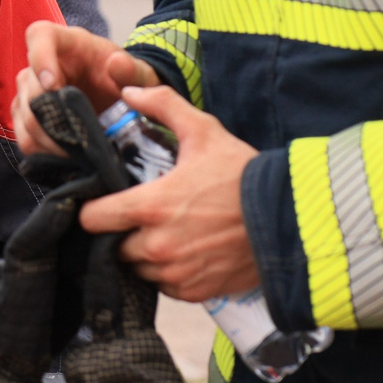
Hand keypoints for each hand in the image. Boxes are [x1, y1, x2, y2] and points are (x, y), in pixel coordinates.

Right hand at [14, 21, 158, 155]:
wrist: (118, 99)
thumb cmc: (124, 78)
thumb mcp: (138, 73)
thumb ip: (133, 70)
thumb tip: (117, 65)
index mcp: (64, 42)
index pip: (39, 36)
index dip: (41, 59)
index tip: (53, 85)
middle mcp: (39, 64)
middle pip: (29, 86)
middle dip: (52, 115)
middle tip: (79, 138)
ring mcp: (29, 91)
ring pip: (24, 115)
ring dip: (49, 138)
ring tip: (79, 153)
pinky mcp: (27, 117)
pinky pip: (24, 137)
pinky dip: (43, 152)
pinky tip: (68, 159)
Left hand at [77, 83, 259, 299]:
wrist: (288, 219)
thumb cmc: (243, 174)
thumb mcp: (204, 130)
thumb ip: (163, 105)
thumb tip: (129, 90)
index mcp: (151, 207)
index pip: (93, 219)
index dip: (94, 209)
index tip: (103, 203)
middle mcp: (157, 246)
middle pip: (113, 247)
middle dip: (121, 233)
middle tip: (139, 218)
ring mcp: (176, 273)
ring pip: (137, 269)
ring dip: (143, 255)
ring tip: (163, 234)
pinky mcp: (194, 292)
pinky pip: (163, 286)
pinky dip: (168, 274)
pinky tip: (183, 253)